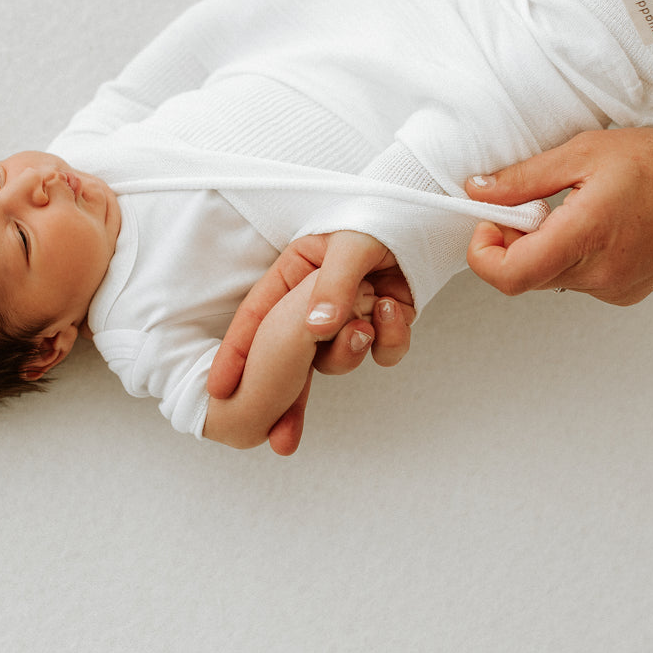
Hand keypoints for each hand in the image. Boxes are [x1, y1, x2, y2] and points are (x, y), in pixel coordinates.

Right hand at [207, 231, 415, 454]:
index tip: (219, 390)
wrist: (433, 212)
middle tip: (280, 439)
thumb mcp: (349, 244)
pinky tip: (397, 312)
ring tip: (369, 321)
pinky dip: (392, 340)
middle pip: (290, 357)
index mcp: (293, 274)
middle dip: (287, 399)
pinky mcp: (383, 324)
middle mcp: (314, 300)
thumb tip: (316, 329)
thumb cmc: (382, 214)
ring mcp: (349, 315)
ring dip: (353, 350)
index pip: (257, 318)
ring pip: (337, 359)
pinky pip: (381, 352)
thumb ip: (331, 286)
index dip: (237, 354)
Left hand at [464, 128, 652, 304]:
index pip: (508, 275)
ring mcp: (611, 289)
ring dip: (542, 248)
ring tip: (573, 209)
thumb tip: (477, 191)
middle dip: (512, 242)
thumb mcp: (584, 152)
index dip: (484, 251)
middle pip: (523, 276)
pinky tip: (598, 226)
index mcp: (585, 237)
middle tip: (533, 204)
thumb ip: (524, 178)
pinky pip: (575, 280)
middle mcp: (598, 274)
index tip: (491, 220)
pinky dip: (569, 256)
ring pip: (547, 278)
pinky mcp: (622, 293)